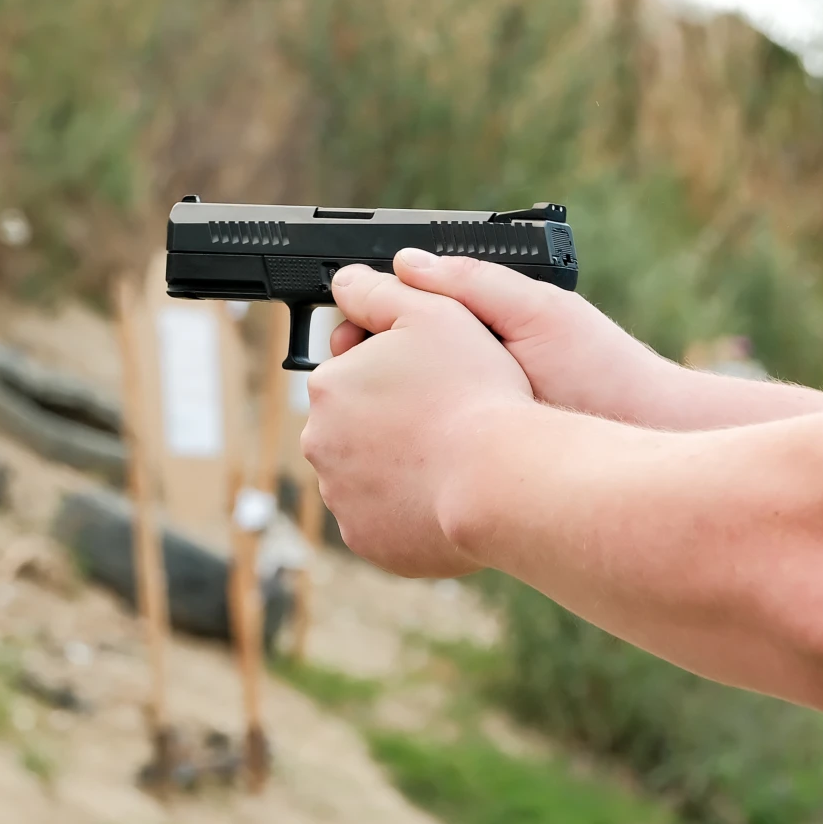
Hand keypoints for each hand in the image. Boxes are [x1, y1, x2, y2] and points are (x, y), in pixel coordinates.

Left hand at [301, 261, 533, 577]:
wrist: (501, 480)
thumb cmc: (473, 392)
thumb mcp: (433, 313)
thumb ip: (381, 291)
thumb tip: (347, 282)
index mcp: (329, 386)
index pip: (350, 368)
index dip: (391, 366)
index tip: (429, 374)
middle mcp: (321, 444)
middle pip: (355, 422)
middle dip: (390, 416)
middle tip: (445, 413)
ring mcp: (341, 498)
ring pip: (367, 471)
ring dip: (398, 461)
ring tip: (451, 453)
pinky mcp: (367, 541)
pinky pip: (384, 517)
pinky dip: (407, 506)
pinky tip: (444, 491)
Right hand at [327, 249, 679, 422]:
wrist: (648, 435)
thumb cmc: (601, 370)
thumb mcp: (536, 312)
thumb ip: (472, 284)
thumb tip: (403, 262)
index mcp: (485, 329)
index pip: (407, 319)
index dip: (370, 322)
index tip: (346, 328)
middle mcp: (472, 372)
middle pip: (393, 366)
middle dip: (361, 368)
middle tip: (337, 371)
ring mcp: (472, 418)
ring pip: (400, 411)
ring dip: (372, 412)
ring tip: (349, 411)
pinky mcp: (477, 459)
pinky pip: (422, 451)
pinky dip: (397, 450)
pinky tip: (379, 454)